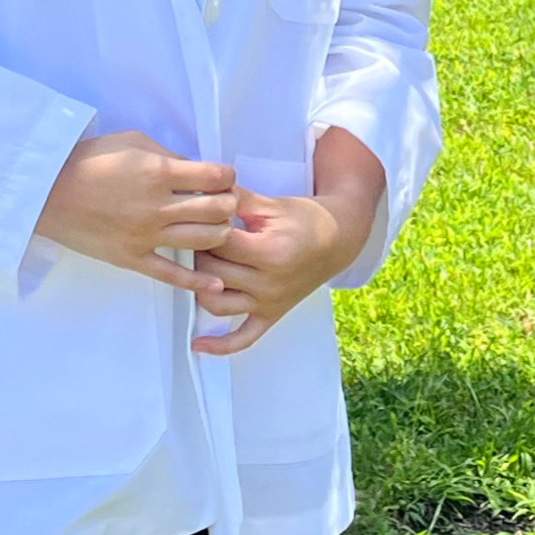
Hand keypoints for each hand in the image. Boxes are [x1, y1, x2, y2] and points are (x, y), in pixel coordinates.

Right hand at [34, 130, 236, 289]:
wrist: (46, 192)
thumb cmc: (88, 160)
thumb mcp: (131, 142)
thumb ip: (167, 155)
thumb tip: (194, 170)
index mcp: (158, 172)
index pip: (215, 176)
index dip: (227, 176)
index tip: (223, 178)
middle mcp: (157, 206)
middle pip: (216, 209)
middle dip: (229, 204)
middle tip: (224, 203)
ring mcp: (146, 236)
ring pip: (204, 240)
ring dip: (220, 233)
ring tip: (216, 228)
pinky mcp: (132, 258)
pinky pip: (171, 275)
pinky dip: (197, 282)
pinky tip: (217, 284)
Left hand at [187, 129, 386, 355]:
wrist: (336, 241)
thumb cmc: (303, 220)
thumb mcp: (270, 204)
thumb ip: (236, 199)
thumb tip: (203, 189)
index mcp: (270, 252)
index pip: (218, 244)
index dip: (204, 228)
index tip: (202, 219)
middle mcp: (270, 283)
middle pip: (213, 272)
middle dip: (200, 253)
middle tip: (200, 238)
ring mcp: (270, 303)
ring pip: (216, 304)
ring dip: (201, 286)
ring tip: (203, 267)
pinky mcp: (271, 315)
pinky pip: (244, 338)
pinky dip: (221, 345)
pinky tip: (198, 345)